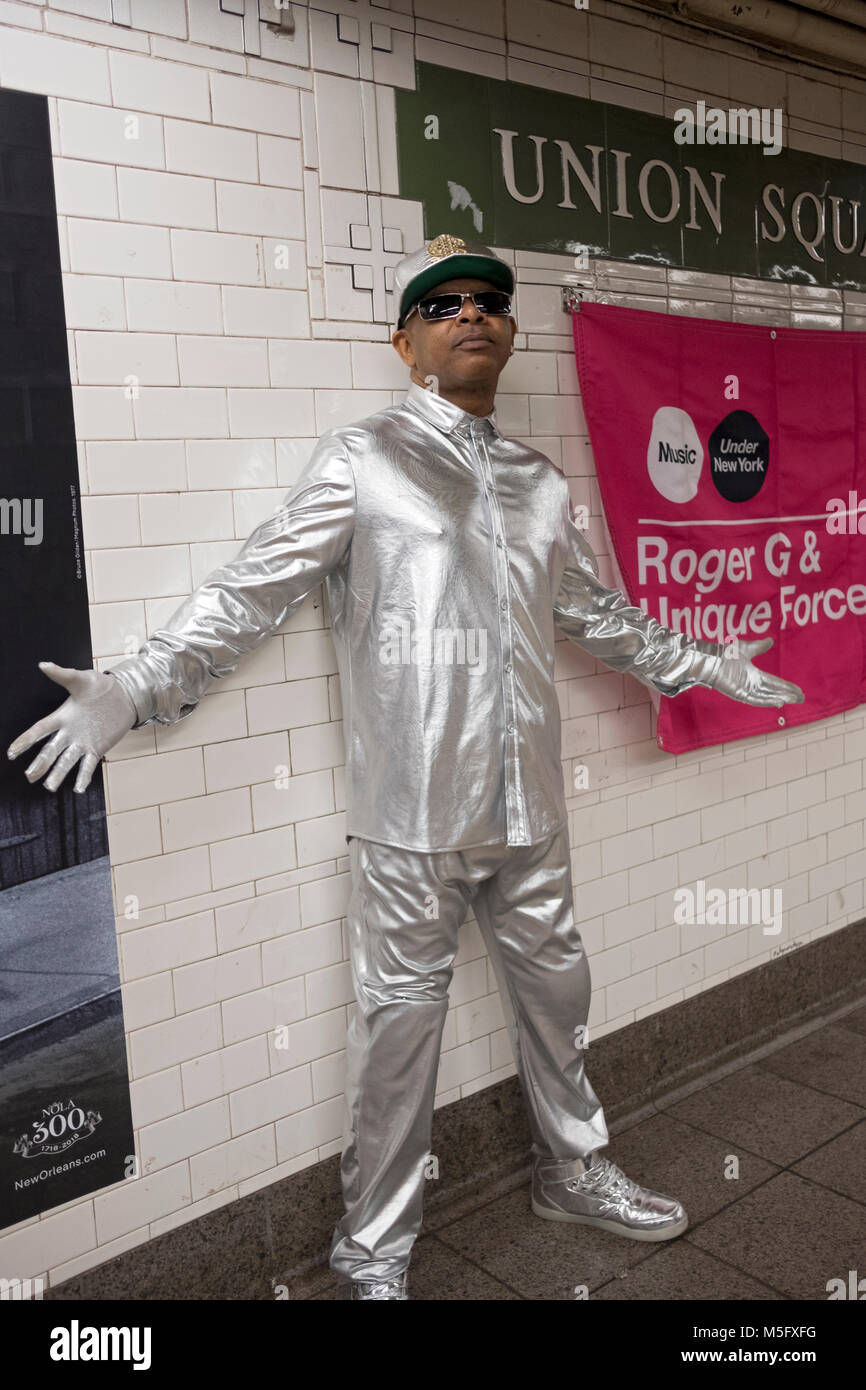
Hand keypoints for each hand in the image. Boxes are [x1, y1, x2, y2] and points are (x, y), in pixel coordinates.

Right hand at [6, 662, 137, 793]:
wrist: (125, 695)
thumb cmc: (100, 686)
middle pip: (51, 751)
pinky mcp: (97, 749)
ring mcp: (82, 743)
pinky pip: (88, 765)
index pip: (40, 731)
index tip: (12, 753)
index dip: (25, 741)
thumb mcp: (82, 679)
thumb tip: (43, 664)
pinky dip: (83, 777)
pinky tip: (79, 789)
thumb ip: (63, 675)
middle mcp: (69, 733)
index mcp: (62, 716)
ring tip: (49, 787)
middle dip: (40, 763)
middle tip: (30, 776)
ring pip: (66, 761)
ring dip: (58, 774)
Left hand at [709, 638, 804, 707]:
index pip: (774, 682)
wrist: (713, 658)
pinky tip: (779, 702)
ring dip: (781, 698)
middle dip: (787, 694)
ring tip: (794, 700)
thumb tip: (771, 641)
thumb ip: (759, 647)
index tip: (798, 690)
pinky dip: (767, 701)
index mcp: (754, 675)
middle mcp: (751, 684)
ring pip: (767, 696)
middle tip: (801, 698)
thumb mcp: (747, 648)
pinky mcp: (739, 694)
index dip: (786, 686)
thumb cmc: (726, 654)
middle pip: (773, 691)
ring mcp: (745, 690)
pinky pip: (756, 700)